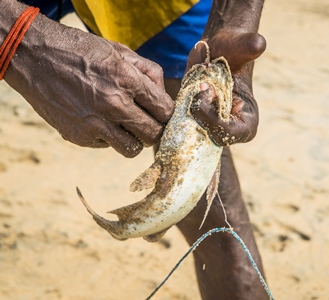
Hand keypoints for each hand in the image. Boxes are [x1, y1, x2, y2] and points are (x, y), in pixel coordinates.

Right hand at [5, 12, 172, 156]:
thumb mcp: (120, 51)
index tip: (162, 112)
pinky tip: (99, 120)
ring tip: (126, 125)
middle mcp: (113, 105)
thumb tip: (163, 95)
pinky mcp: (79, 137)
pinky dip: (108, 137)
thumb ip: (148, 72)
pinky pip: (106, 146)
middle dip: (155, 129)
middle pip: (153, 134)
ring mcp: (94, 124)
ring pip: (132, 149)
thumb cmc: (81, 51)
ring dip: (134, 139)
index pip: (165, 110)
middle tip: (149, 122)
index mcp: (127, 80)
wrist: (34, 57)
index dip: (168, 113)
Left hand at [186, 29, 265, 145]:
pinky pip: (179, 126)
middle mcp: (228, 130)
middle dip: (198, 110)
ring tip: (197, 83)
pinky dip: (177, 109)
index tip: (206, 89)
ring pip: (189, 132)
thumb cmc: (233, 47)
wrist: (216, 51)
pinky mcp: (194, 124)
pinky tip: (185, 89)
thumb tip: (259, 43)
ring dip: (187, 108)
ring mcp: (209, 129)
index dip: (212, 117)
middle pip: (206, 136)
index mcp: (246, 122)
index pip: (228, 133)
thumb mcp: (241, 45)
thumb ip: (249, 46)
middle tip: (200, 84)